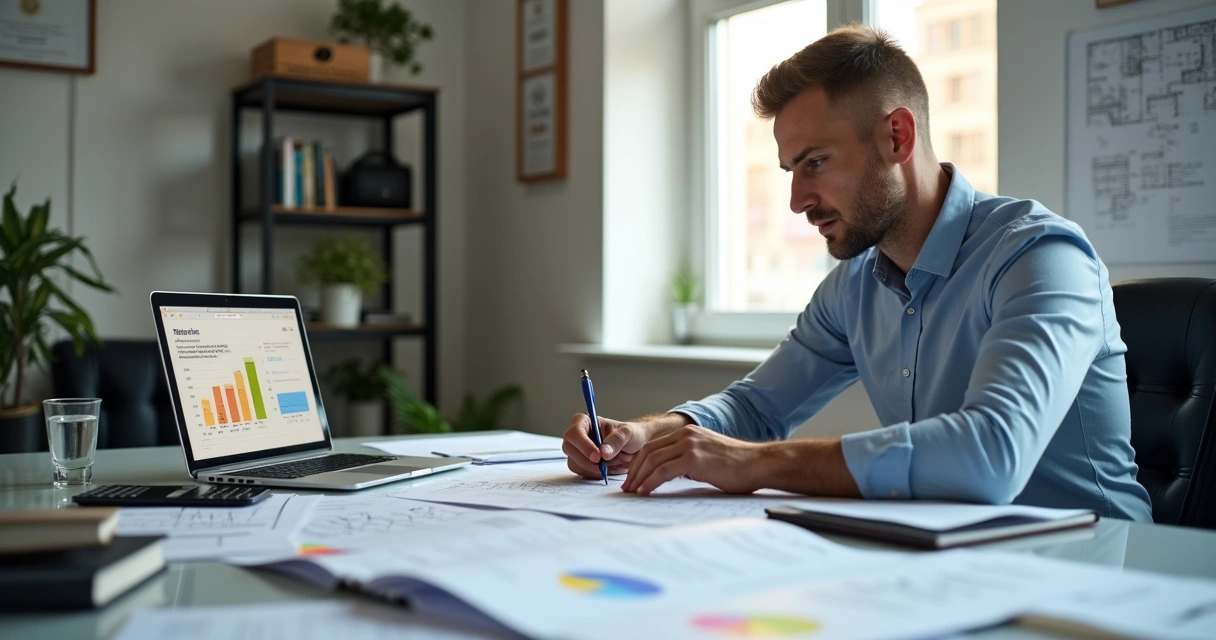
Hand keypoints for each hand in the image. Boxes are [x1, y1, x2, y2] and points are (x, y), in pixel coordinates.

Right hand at [562, 414, 649, 478]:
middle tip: (605, 466)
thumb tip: (604, 453)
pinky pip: (582, 473)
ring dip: (595, 468)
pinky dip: (596, 475)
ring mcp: (576, 451)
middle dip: (587, 460)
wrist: (635, 448)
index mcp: (585, 422)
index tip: (598, 456)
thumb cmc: (630, 435)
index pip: (575, 432)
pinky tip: (609, 469)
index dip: (583, 445)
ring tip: (614, 463)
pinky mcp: (580, 464)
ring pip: (575, 464)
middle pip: (569, 449)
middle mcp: (577, 436)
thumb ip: (617, 440)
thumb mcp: (628, 433)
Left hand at [621, 425, 766, 495]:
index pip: (654, 446)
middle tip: (627, 488)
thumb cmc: (738, 466)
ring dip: (638, 478)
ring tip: (632, 492)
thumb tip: (671, 476)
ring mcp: (689, 445)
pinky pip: (663, 471)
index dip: (639, 463)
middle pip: (648, 452)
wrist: (759, 463)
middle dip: (634, 471)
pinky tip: (644, 492)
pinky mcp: (694, 458)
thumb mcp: (708, 456)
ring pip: (652, 460)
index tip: (633, 479)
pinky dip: (650, 482)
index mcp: (688, 433)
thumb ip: (689, 461)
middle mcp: (686, 435)